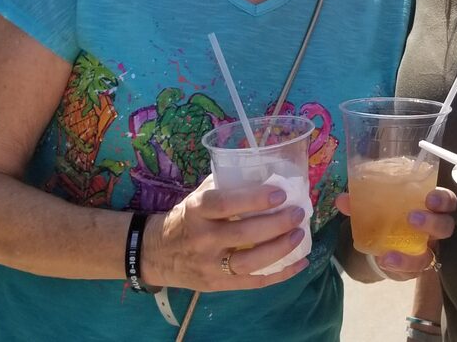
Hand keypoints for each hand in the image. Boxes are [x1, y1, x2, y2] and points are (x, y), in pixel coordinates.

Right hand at [146, 176, 309, 291]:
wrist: (156, 255)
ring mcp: (210, 265)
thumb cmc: (186, 219)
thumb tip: (268, 172)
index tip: (280, 194)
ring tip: (300, 235)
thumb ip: (227, 186)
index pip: (225, 204)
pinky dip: (280, 274)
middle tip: (298, 213)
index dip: (254, 199)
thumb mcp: (197, 197)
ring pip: (250, 262)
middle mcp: (202, 239)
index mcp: (196, 211)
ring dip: (280, 249)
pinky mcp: (217, 285)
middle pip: (243, 234)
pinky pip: (253, 282)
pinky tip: (299, 263)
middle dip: (276, 224)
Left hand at [335, 188, 456, 279]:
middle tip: (413, 218)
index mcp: (430, 207)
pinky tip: (383, 262)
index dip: (443, 200)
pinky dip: (398, 267)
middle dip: (433, 222)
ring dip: (412, 256)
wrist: (385, 245)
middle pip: (446, 226)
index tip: (430, 197)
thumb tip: (342, 200)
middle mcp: (435, 230)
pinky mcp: (417, 269)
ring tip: (389, 255)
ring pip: (432, 255)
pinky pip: (413, 272)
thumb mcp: (378, 207)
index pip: (447, 201)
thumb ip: (361, 203)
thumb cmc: (389, 218)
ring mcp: (428, 251)